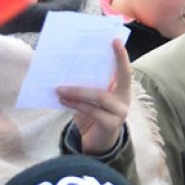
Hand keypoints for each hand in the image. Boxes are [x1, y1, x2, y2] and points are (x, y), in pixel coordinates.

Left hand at [57, 39, 131, 155]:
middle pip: (122, 77)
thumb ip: (88, 87)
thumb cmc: (92, 116)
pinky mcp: (111, 124)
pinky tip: (63, 100)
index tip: (115, 40)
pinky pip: (92, 110)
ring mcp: (120, 112)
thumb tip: (68, 70)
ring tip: (59, 88)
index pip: (125, 70)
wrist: (96, 144)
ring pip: (100, 95)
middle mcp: (125, 99)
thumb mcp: (92, 100)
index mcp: (122, 90)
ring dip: (78, 90)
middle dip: (113, 62)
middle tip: (99, 50)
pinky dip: (75, 104)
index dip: (121, 56)